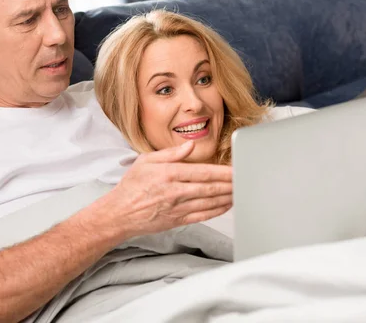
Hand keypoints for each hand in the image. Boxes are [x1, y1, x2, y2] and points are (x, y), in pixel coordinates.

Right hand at [98, 141, 232, 238]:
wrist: (119, 214)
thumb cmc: (132, 186)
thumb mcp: (146, 161)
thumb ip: (170, 153)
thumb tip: (190, 145)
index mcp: (169, 174)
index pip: (203, 172)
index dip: (223, 172)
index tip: (236, 169)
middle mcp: (175, 191)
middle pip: (210, 187)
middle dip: (231, 184)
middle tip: (246, 181)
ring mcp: (178, 208)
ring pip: (209, 202)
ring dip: (228, 197)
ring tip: (241, 191)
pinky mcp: (178, 220)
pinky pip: (203, 215)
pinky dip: (217, 210)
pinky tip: (227, 205)